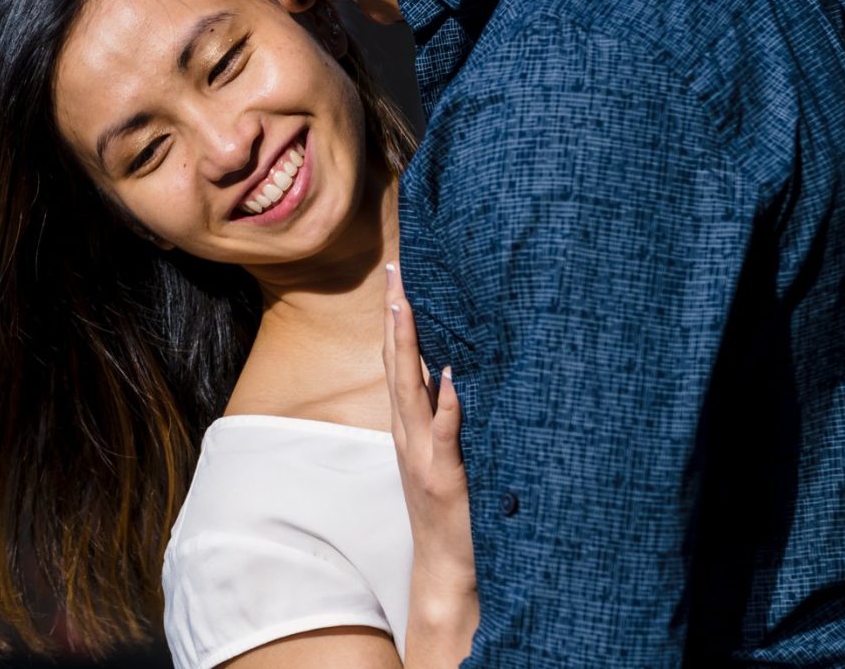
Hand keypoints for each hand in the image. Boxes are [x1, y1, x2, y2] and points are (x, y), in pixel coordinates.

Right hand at [383, 260, 477, 646]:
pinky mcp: (446, 479)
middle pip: (397, 364)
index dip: (395, 318)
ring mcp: (423, 456)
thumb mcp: (438, 457)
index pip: (397, 361)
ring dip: (408, 347)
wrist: (444, 572)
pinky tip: (448, 377)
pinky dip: (444, 406)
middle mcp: (408, 435)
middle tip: (395, 272)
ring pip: (410, 391)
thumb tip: (450, 371)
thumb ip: (440, 417)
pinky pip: (444, 436)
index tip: (395, 277)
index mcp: (407, 427)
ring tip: (405, 306)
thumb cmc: (448, 512)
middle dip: (395, 316)